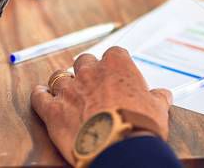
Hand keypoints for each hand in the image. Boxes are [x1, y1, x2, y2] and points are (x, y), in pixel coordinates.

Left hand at [32, 48, 170, 164]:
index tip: (117, 73)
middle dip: (87, 70)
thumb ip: (158, 98)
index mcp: (117, 65)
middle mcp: (90, 72)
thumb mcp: (157, 109)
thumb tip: (164, 95)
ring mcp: (69, 89)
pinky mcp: (53, 110)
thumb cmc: (140, 126)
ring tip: (67, 92)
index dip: (115, 64)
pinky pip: (39, 97)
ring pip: (59, 76)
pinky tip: (40, 95)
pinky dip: (39, 96)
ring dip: (63, 83)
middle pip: (84, 60)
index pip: (115, 53)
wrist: (119, 148)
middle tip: (92, 84)